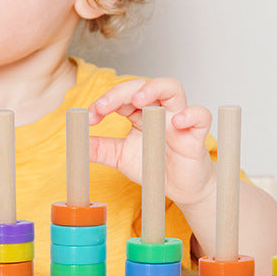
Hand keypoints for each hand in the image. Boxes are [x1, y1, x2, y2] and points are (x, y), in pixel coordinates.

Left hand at [88, 77, 215, 207]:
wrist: (181, 190)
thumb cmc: (154, 166)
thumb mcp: (120, 158)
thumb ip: (100, 149)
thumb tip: (74, 143)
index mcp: (139, 113)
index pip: (121, 96)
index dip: (104, 102)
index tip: (89, 117)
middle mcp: (158, 111)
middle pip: (143, 85)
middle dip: (121, 92)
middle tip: (103, 106)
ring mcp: (178, 120)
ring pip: (173, 89)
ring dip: (154, 88)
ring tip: (139, 100)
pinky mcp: (197, 135)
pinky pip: (201, 116)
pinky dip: (191, 114)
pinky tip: (176, 122)